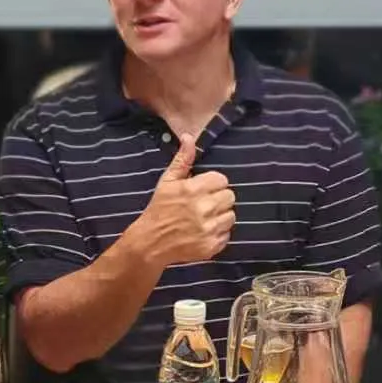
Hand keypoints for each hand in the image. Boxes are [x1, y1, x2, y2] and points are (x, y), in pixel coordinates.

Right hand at [126, 139, 233, 266]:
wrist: (150, 243)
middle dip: (219, 199)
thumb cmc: (159, 208)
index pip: (222, 180)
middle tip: (205, 204)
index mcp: (193, 189)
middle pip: (230, 197)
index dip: (213, 184)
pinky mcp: (211, 246)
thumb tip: (189, 136)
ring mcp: (209, 229)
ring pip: (231, 216)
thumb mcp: (167, 181)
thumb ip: (182, 159)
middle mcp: (204, 208)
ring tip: (204, 219)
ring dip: (220, 217)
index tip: (203, 190)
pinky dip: (218, 234)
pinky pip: (227, 235)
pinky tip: (203, 232)